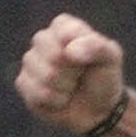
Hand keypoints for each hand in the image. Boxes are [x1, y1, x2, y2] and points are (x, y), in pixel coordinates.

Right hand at [16, 15, 125, 133]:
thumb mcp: (111, 58)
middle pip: (54, 56)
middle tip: (80, 76)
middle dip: (73, 72)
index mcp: (63, 26)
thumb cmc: (104, 79)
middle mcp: (42, 40)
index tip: (88, 60)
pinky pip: (36, 92)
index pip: (64, 32)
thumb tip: (69, 51)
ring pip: (46, 76)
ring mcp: (30, 61)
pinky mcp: (24, 83)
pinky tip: (60, 99)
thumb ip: (96, 46)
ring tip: (71, 88)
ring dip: (65, 88)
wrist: (100, 110)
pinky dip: (55, 101)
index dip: (80, 51)